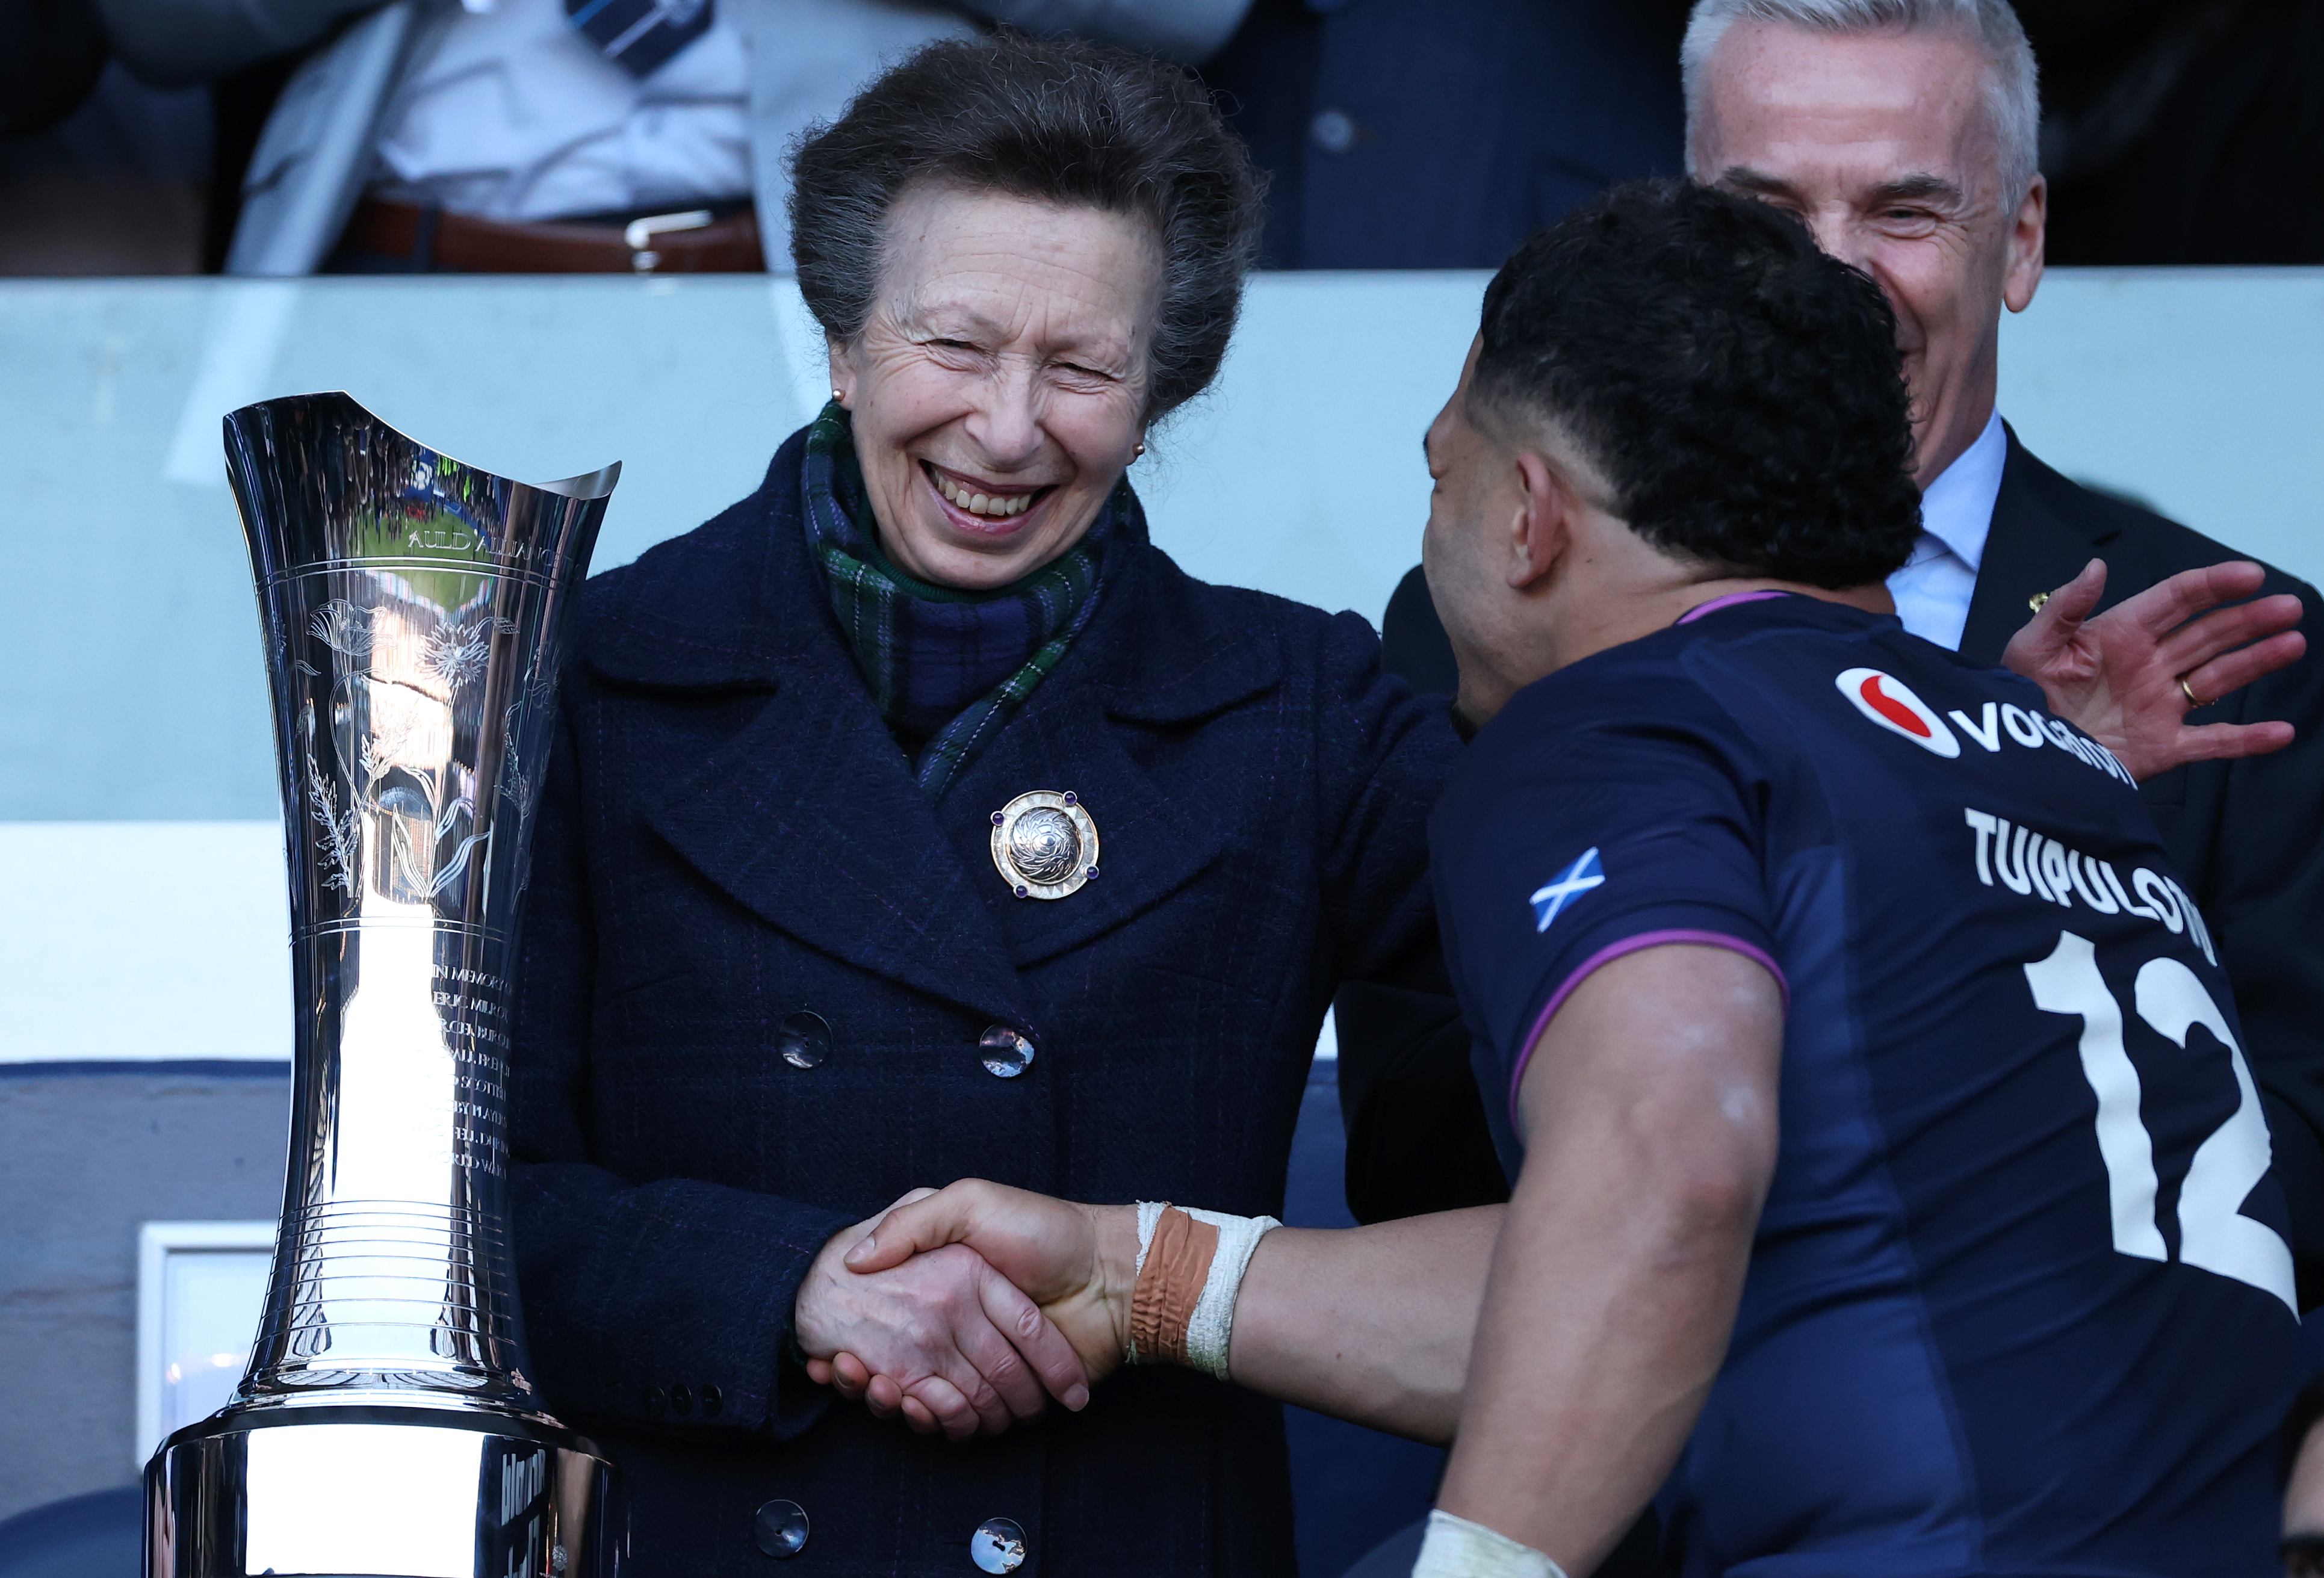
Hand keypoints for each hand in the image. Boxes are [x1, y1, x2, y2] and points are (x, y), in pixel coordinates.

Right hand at [792, 1191, 1091, 1440]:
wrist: (1110, 1273)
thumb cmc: (1045, 1231)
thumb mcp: (972, 1204)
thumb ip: (916, 1222)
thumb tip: (857, 1256)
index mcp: (950, 1287)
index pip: (893, 1321)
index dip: (860, 1336)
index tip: (832, 1346)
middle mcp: (959, 1328)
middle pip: (898, 1364)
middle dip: (864, 1373)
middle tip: (842, 1367)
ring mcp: (979, 1364)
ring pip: (919, 1397)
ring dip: (886, 1397)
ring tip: (867, 1380)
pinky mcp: (1004, 1397)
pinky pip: (953, 1416)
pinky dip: (924, 1417)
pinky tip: (900, 1399)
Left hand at [2003, 558, 2303, 780]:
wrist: (2014, 757)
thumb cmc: (2018, 697)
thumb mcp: (2031, 647)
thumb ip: (2064, 608)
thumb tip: (2095, 567)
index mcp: (2119, 635)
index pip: (2175, 600)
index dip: (2213, 585)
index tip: (2250, 575)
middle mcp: (2147, 666)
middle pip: (2207, 635)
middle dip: (2248, 619)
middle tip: (2287, 607)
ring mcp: (2158, 706)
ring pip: (2218, 678)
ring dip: (2256, 661)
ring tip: (2292, 644)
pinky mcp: (2161, 747)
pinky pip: (2212, 743)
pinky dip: (2246, 740)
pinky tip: (2279, 732)